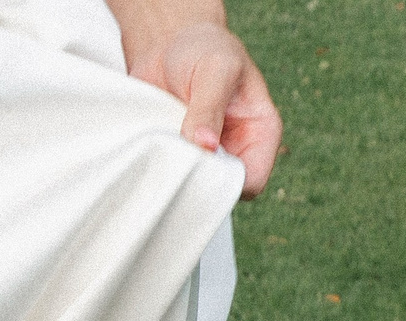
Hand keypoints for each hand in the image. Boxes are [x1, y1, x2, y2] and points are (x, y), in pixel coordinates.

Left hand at [105, 0, 283, 197]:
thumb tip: (205, 146)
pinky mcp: (176, 155)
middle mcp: (233, 150)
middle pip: (219, 191)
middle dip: (197, 184)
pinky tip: (146, 153)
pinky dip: (155, 169)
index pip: (252, 180)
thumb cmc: (203, 49)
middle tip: (173, 163)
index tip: (199, 168)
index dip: (228, 184)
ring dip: (173, 176)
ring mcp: (203, 155)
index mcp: (259, 133)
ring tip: (159, 152)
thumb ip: (209, 108)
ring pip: (190, 187)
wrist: (168, 43)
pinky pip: (167, 177)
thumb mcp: (215, 70)